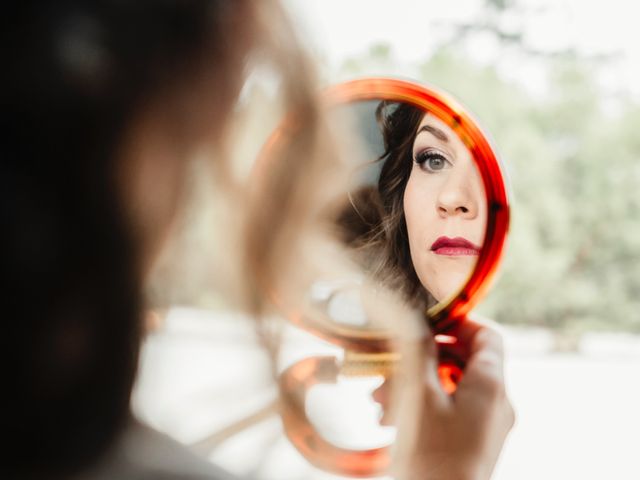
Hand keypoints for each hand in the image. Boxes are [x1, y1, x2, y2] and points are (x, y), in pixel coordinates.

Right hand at [374, 317, 514, 479]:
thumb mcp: (418, 395)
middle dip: (422, 358)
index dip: (456, 323)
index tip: (423, 325)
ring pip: (451, 387)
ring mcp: (487, 428)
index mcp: (492, 387)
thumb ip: (418, 349)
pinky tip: (389, 419)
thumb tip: (413, 317)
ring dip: (414, 384)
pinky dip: (422, 406)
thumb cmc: (431, 458)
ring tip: (380, 399)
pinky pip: (450, 411)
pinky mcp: (472, 445)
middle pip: (463, 361)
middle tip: (389, 366)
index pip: (487, 335)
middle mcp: (497, 405)